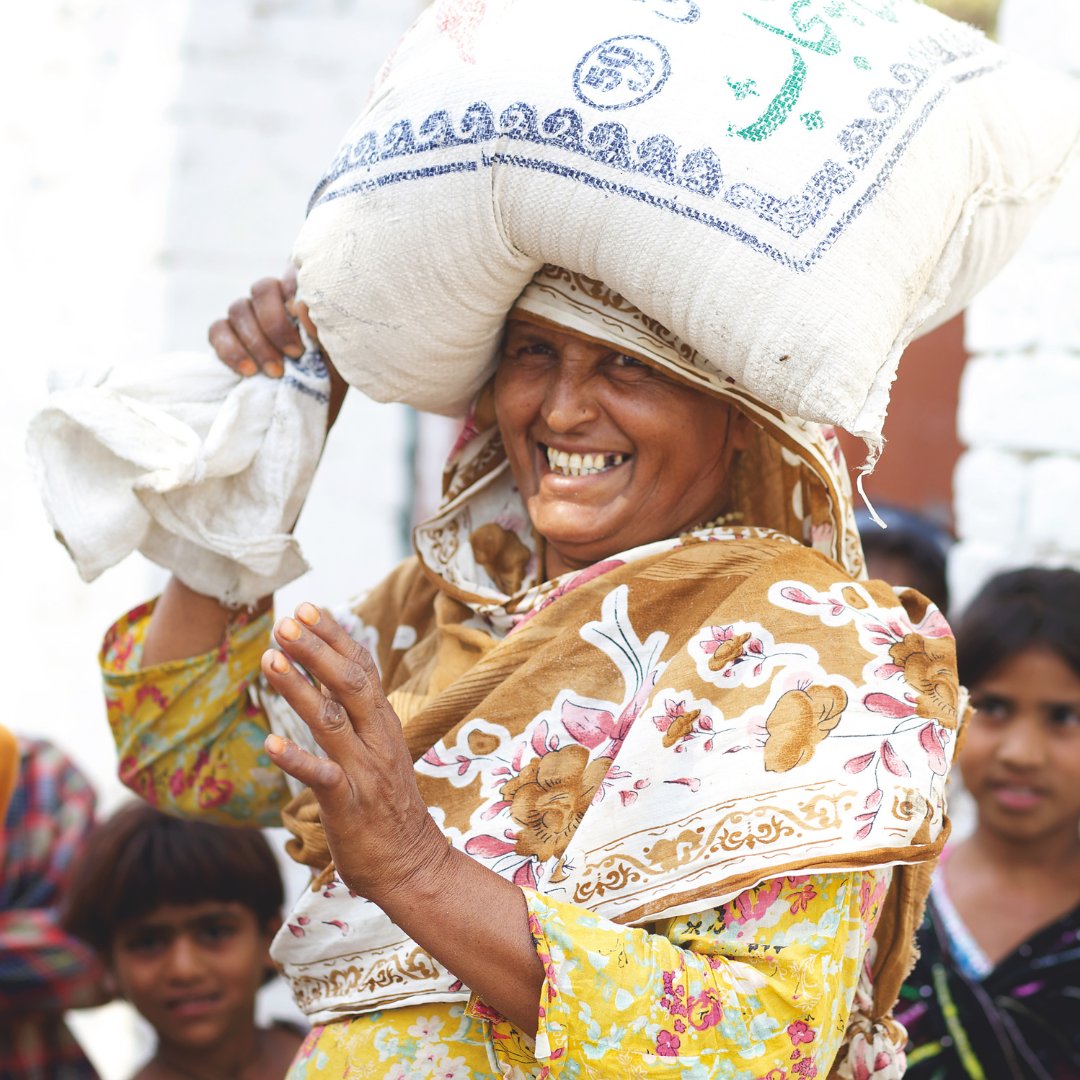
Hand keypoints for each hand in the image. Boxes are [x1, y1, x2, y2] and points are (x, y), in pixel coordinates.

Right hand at [209, 265, 347, 423]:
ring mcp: (248, 319)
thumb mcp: (337, 360)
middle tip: (295, 355)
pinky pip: (217, 330)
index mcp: (302, 300)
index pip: (293, 271)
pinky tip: (248, 371)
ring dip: (256, 341)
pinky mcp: (227, 339)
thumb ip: (324, 331)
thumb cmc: (329, 383)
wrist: (308, 417)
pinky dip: (230, 349)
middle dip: (276, 324)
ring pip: (238, 309)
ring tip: (275, 372)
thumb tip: (302, 306)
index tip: (306, 315)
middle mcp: (273, 303)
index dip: (295, 284)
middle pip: (262, 289)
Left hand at [261, 603, 449, 906]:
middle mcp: (377, 739)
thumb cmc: (387, 805)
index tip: (309, 608)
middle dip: (317, 651)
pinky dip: (298, 761)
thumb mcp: (379, 748)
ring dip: (300, 690)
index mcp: (383, 723)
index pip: (363, 668)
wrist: (412, 863)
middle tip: (286, 623)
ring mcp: (366, 772)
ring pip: (332, 722)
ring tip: (270, 661)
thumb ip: (357, 714)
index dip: (336, 637)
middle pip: (350, 685)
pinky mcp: (350, 806)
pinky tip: (272, 746)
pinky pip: (324, 778)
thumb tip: (330, 674)